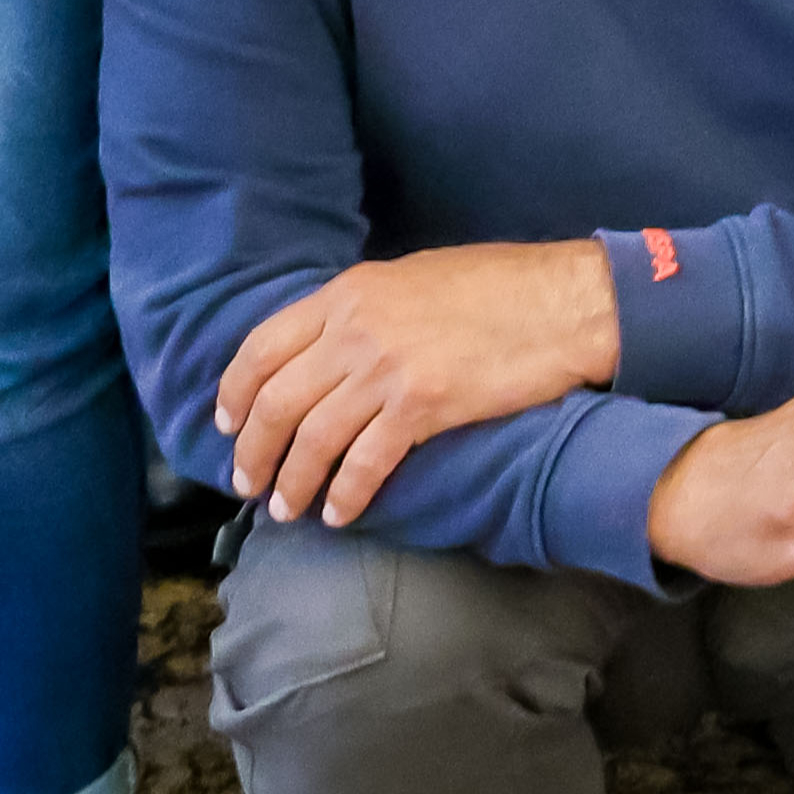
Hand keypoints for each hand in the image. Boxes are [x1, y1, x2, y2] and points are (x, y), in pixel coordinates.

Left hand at [219, 238, 624, 524]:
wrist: (565, 301)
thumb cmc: (501, 286)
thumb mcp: (414, 279)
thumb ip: (364, 310)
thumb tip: (330, 349)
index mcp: (349, 292)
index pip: (262, 346)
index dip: (235, 393)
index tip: (228, 424)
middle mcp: (356, 329)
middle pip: (277, 400)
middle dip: (254, 450)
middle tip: (247, 482)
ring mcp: (387, 367)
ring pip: (313, 438)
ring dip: (293, 481)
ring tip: (286, 509)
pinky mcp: (423, 404)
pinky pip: (365, 462)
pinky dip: (346, 495)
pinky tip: (341, 514)